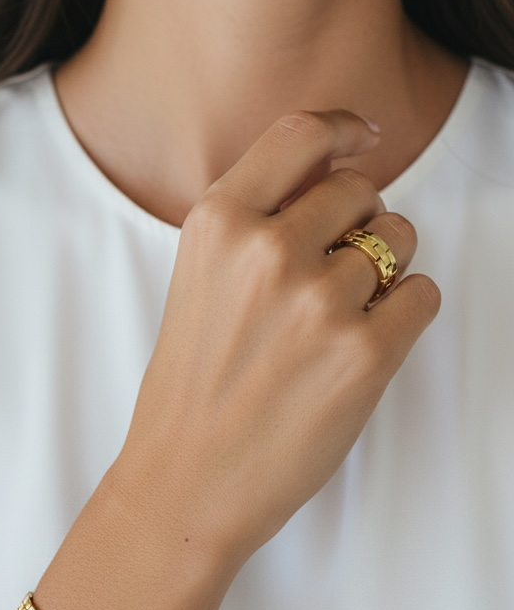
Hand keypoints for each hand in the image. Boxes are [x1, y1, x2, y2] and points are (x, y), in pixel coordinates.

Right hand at [114, 110, 440, 580]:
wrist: (186, 480)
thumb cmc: (192, 385)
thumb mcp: (197, 279)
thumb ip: (254, 222)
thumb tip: (337, 174)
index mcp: (218, 223)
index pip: (301, 134)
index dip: (343, 129)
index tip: (362, 138)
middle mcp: (268, 250)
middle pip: (360, 190)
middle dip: (360, 222)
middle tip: (334, 272)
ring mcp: (319, 301)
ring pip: (398, 240)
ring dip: (383, 272)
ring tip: (337, 321)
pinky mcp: (365, 354)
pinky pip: (422, 294)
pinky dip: (403, 313)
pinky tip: (359, 346)